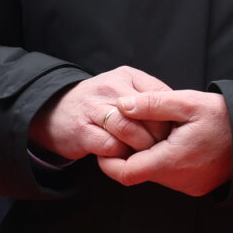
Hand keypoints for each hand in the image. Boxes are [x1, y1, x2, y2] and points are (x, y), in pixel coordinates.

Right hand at [30, 67, 170, 162]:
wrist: (53, 112)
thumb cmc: (98, 105)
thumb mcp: (123, 90)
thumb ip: (149, 97)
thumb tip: (179, 115)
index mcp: (126, 76)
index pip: (160, 95)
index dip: (170, 118)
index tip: (172, 133)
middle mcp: (110, 87)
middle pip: (148, 114)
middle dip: (158, 136)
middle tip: (161, 148)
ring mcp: (94, 108)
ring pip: (129, 130)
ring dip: (141, 147)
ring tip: (142, 154)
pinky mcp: (82, 130)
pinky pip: (111, 146)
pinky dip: (120, 155)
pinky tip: (121, 156)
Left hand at [95, 90, 232, 196]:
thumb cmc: (225, 118)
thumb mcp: (187, 103)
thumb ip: (152, 103)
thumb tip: (121, 105)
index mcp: (170, 162)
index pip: (124, 173)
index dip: (108, 160)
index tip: (104, 144)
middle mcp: (178, 180)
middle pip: (139, 172)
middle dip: (130, 151)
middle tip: (131, 128)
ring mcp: (188, 186)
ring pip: (155, 173)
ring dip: (149, 154)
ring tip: (158, 129)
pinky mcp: (197, 185)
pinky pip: (172, 175)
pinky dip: (165, 159)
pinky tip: (174, 139)